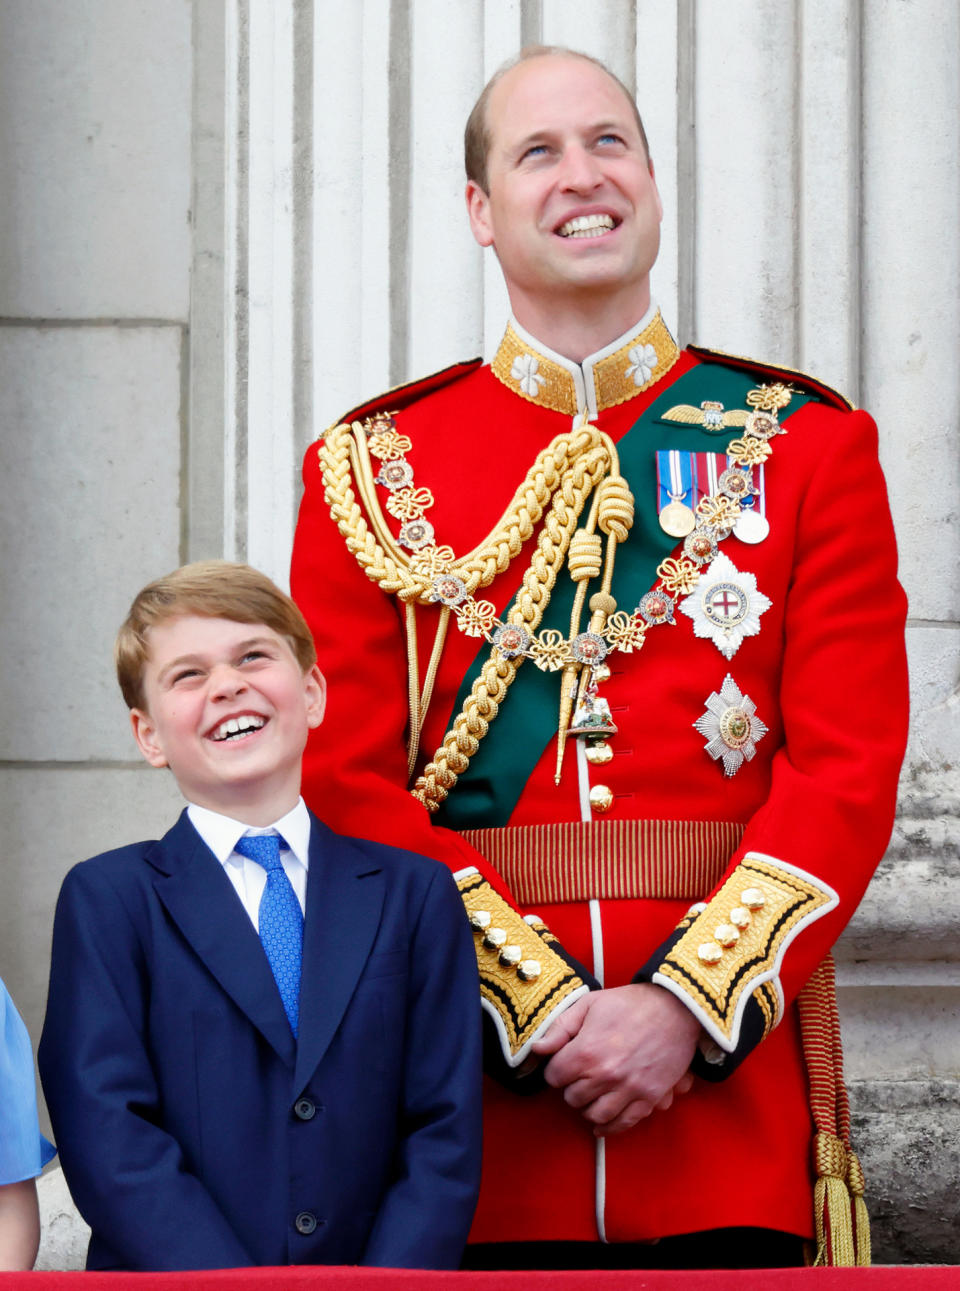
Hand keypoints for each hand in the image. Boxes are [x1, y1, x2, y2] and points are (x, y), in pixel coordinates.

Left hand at [531, 983, 699, 1134]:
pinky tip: (601, 1124)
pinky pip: (623, 1124)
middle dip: (571, 1088)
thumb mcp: (589, 1005)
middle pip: (572, 1098)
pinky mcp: (649, 1098)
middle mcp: (605, 1075)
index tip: (563, 1064)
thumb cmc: (629, 1003)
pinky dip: (609, 1127)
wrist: (675, 1008)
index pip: (554, 1077)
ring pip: (594, 1115)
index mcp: (586, 1051)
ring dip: (588, 1107)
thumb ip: (560, 1028)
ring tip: (591, 1095)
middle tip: (578, 1077)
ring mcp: (628, 1089)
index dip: (556, 1070)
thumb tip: (537, 1049)